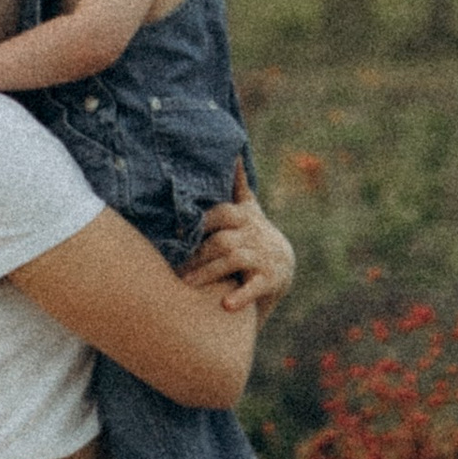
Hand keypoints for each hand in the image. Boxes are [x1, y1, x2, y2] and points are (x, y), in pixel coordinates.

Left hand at [184, 193, 295, 313]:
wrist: (284, 267)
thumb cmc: (254, 236)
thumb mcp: (249, 210)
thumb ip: (238, 186)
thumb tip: (233, 153)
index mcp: (245, 217)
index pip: (221, 213)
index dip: (200, 221)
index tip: (177, 231)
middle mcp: (255, 234)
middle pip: (222, 240)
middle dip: (197, 254)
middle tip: (173, 267)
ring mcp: (264, 257)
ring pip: (232, 260)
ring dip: (208, 273)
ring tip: (186, 285)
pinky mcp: (271, 280)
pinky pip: (254, 287)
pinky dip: (241, 296)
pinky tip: (226, 306)